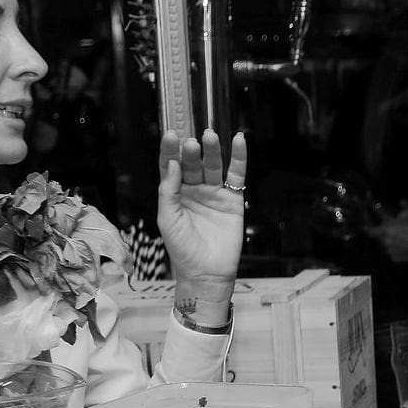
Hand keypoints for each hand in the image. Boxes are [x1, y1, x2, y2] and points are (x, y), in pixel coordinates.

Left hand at [156, 128, 246, 284]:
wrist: (206, 272)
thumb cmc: (182, 248)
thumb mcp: (167, 219)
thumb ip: (168, 191)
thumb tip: (172, 164)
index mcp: (174, 193)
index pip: (170, 166)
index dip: (170, 150)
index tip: (171, 135)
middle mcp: (194, 189)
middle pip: (192, 163)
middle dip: (191, 151)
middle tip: (192, 142)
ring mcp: (214, 193)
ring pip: (213, 165)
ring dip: (212, 150)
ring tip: (210, 136)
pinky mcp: (234, 199)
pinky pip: (237, 175)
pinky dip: (239, 157)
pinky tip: (239, 141)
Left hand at [370, 206, 407, 263]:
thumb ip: (406, 206)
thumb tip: (401, 201)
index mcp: (388, 227)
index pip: (371, 225)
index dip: (368, 220)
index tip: (366, 217)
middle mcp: (386, 239)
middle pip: (375, 234)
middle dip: (379, 230)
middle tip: (388, 228)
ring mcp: (389, 250)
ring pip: (383, 243)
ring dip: (388, 238)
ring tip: (400, 236)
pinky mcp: (394, 258)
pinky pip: (390, 251)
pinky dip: (394, 247)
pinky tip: (405, 244)